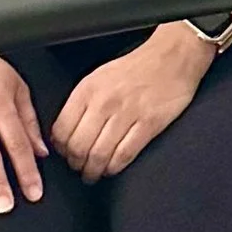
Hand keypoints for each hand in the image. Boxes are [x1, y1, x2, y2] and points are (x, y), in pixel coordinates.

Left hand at [50, 25, 211, 181]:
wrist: (171, 57)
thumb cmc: (135, 68)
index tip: (64, 154)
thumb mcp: (98, 77)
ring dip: (93, 171)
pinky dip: (114, 167)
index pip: (62, 129)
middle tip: (78, 168)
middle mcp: (104, 102)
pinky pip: (124, 154)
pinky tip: (111, 169)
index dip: (60, 149)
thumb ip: (81, 102)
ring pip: (99, 154)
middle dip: (75, 163)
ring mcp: (127, 114)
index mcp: (88, 89)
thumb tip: (65, 129)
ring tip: (93, 174)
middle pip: (78, 146)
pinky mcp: (148, 124)